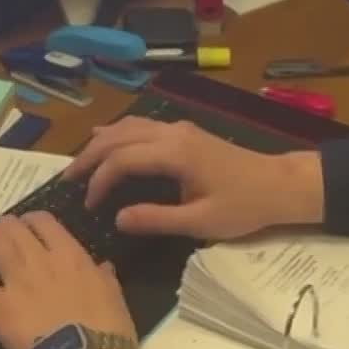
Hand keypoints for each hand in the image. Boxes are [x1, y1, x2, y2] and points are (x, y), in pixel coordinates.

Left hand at [0, 212, 142, 348]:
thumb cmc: (108, 328)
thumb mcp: (113, 294)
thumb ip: (102, 275)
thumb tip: (102, 266)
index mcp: (69, 254)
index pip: (41, 220)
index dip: (29, 221)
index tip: (26, 230)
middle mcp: (39, 259)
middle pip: (10, 227)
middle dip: (1, 229)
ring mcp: (16, 280)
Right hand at [63, 117, 323, 239]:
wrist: (280, 184)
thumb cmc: (244, 206)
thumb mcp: (201, 222)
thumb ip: (157, 219)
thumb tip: (118, 218)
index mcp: (175, 154)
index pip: (123, 160)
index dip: (100, 180)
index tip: (89, 204)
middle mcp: (172, 133)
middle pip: (118, 137)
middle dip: (90, 156)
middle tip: (68, 180)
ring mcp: (178, 129)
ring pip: (128, 126)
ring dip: (102, 143)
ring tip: (81, 164)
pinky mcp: (184, 133)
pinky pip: (141, 126)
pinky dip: (118, 134)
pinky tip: (107, 141)